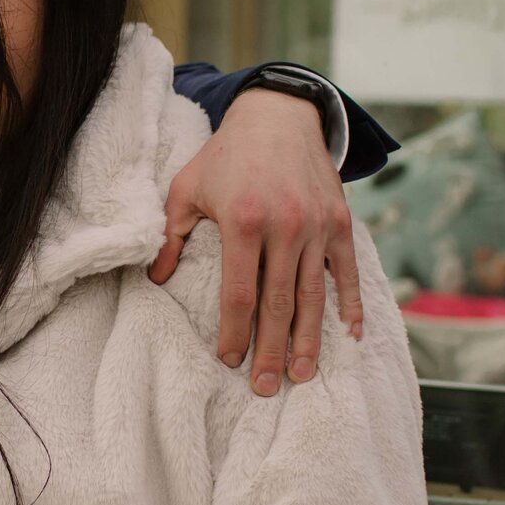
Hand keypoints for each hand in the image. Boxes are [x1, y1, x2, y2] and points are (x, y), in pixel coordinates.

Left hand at [150, 88, 361, 395]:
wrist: (279, 116)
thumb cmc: (226, 155)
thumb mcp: (187, 188)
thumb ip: (170, 236)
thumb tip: (154, 280)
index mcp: (243, 221)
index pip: (239, 292)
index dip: (235, 332)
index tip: (229, 361)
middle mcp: (284, 227)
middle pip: (278, 303)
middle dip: (271, 350)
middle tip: (265, 388)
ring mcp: (317, 226)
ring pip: (314, 296)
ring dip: (309, 340)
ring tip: (301, 374)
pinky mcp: (340, 222)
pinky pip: (346, 272)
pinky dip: (350, 305)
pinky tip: (350, 336)